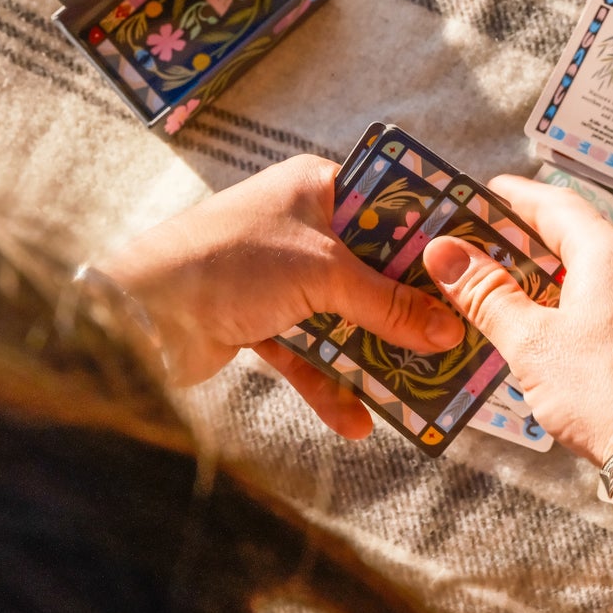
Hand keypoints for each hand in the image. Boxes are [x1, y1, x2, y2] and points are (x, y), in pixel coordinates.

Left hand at [96, 155, 463, 437]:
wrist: (138, 314)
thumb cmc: (229, 263)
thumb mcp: (323, 275)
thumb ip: (388, 304)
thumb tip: (447, 329)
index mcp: (318, 189)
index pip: (392, 206)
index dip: (431, 242)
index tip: (474, 274)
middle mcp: (301, 228)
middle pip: (374, 271)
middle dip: (411, 311)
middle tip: (459, 341)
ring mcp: (279, 278)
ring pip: (346, 319)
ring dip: (375, 357)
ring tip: (418, 393)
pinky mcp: (259, 324)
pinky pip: (310, 355)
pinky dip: (331, 386)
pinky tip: (356, 423)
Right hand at [420, 176, 612, 464]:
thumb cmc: (608, 397)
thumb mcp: (532, 344)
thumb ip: (488, 295)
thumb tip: (447, 255)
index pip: (557, 205)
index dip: (517, 197)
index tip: (490, 191)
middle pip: (583, 235)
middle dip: (534, 237)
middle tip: (493, 241)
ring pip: (605, 271)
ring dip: (561, 274)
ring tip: (521, 288)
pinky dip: (589, 302)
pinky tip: (567, 329)